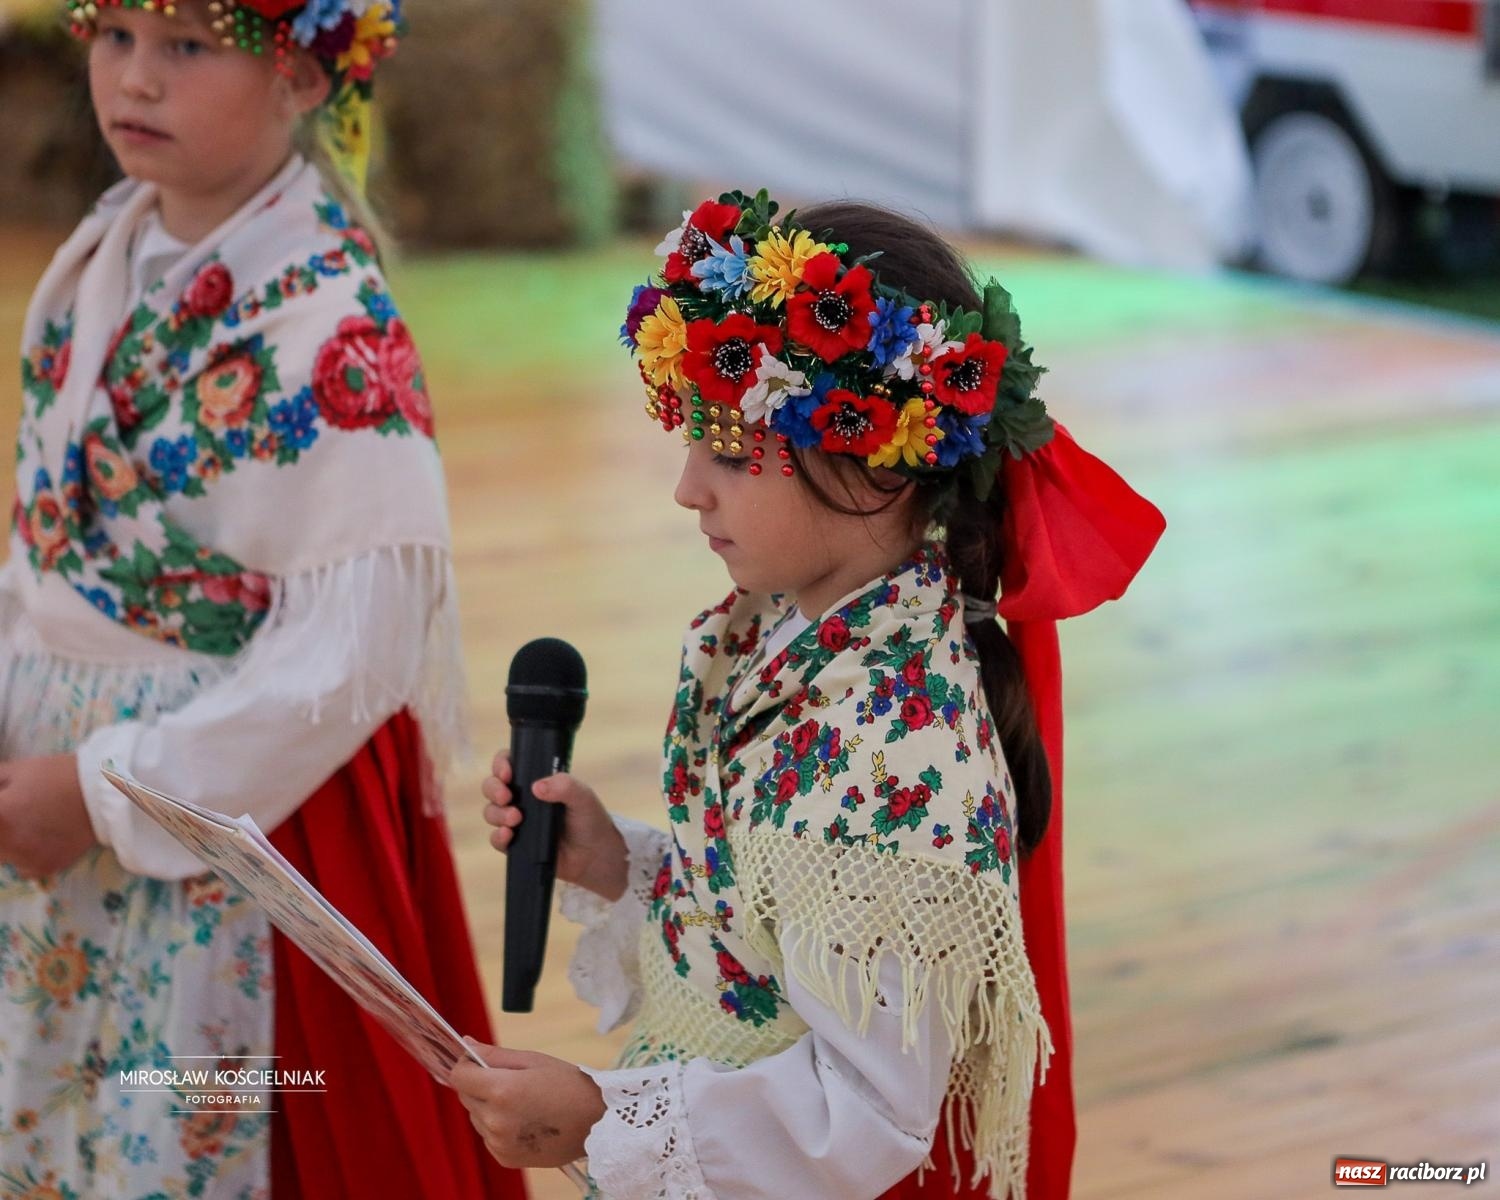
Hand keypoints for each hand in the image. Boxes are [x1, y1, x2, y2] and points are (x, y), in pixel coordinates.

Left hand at [0, 754, 97, 879]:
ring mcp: (26, 859)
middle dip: (0, 827)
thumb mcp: (15, 770)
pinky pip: (20, 867)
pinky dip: (23, 856)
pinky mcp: (44, 868)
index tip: (1, 808)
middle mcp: (8, 843)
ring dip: (4, 843)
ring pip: (0, 857)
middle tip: (13, 814)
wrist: (104, 792)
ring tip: (24, 824)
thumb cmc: (59, 774)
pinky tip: (37, 839)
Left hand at [450, 1039, 605, 1168]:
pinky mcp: (505, 1158)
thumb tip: (466, 1045)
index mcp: (501, 1090)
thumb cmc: (569, 1084)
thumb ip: (494, 1054)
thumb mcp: (533, 1060)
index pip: (459, 1076)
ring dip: (488, 1107)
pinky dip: (498, 1127)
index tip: (479, 1062)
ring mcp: (499, 1143)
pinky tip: (524, 1120)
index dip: (466, 1065)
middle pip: (466, 1097)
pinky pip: (488, 1136)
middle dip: (480, 1085)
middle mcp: (495, 1120)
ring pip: (476, 1117)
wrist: (597, 1122)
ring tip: (522, 1102)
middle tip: (512, 1081)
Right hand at [481, 751, 626, 900]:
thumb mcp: (583, 797)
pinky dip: (497, 836)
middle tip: (507, 796)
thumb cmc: (590, 820)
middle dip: (494, 788)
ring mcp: (517, 821)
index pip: (510, 763)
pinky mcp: (516, 845)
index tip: (507, 773)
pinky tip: (508, 835)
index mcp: (537, 781)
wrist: (596, 856)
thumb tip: (537, 787)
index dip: (501, 764)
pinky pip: (496, 839)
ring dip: (497, 813)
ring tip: (516, 818)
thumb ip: (564, 786)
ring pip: (491, 812)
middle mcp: (523, 798)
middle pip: (492, 786)